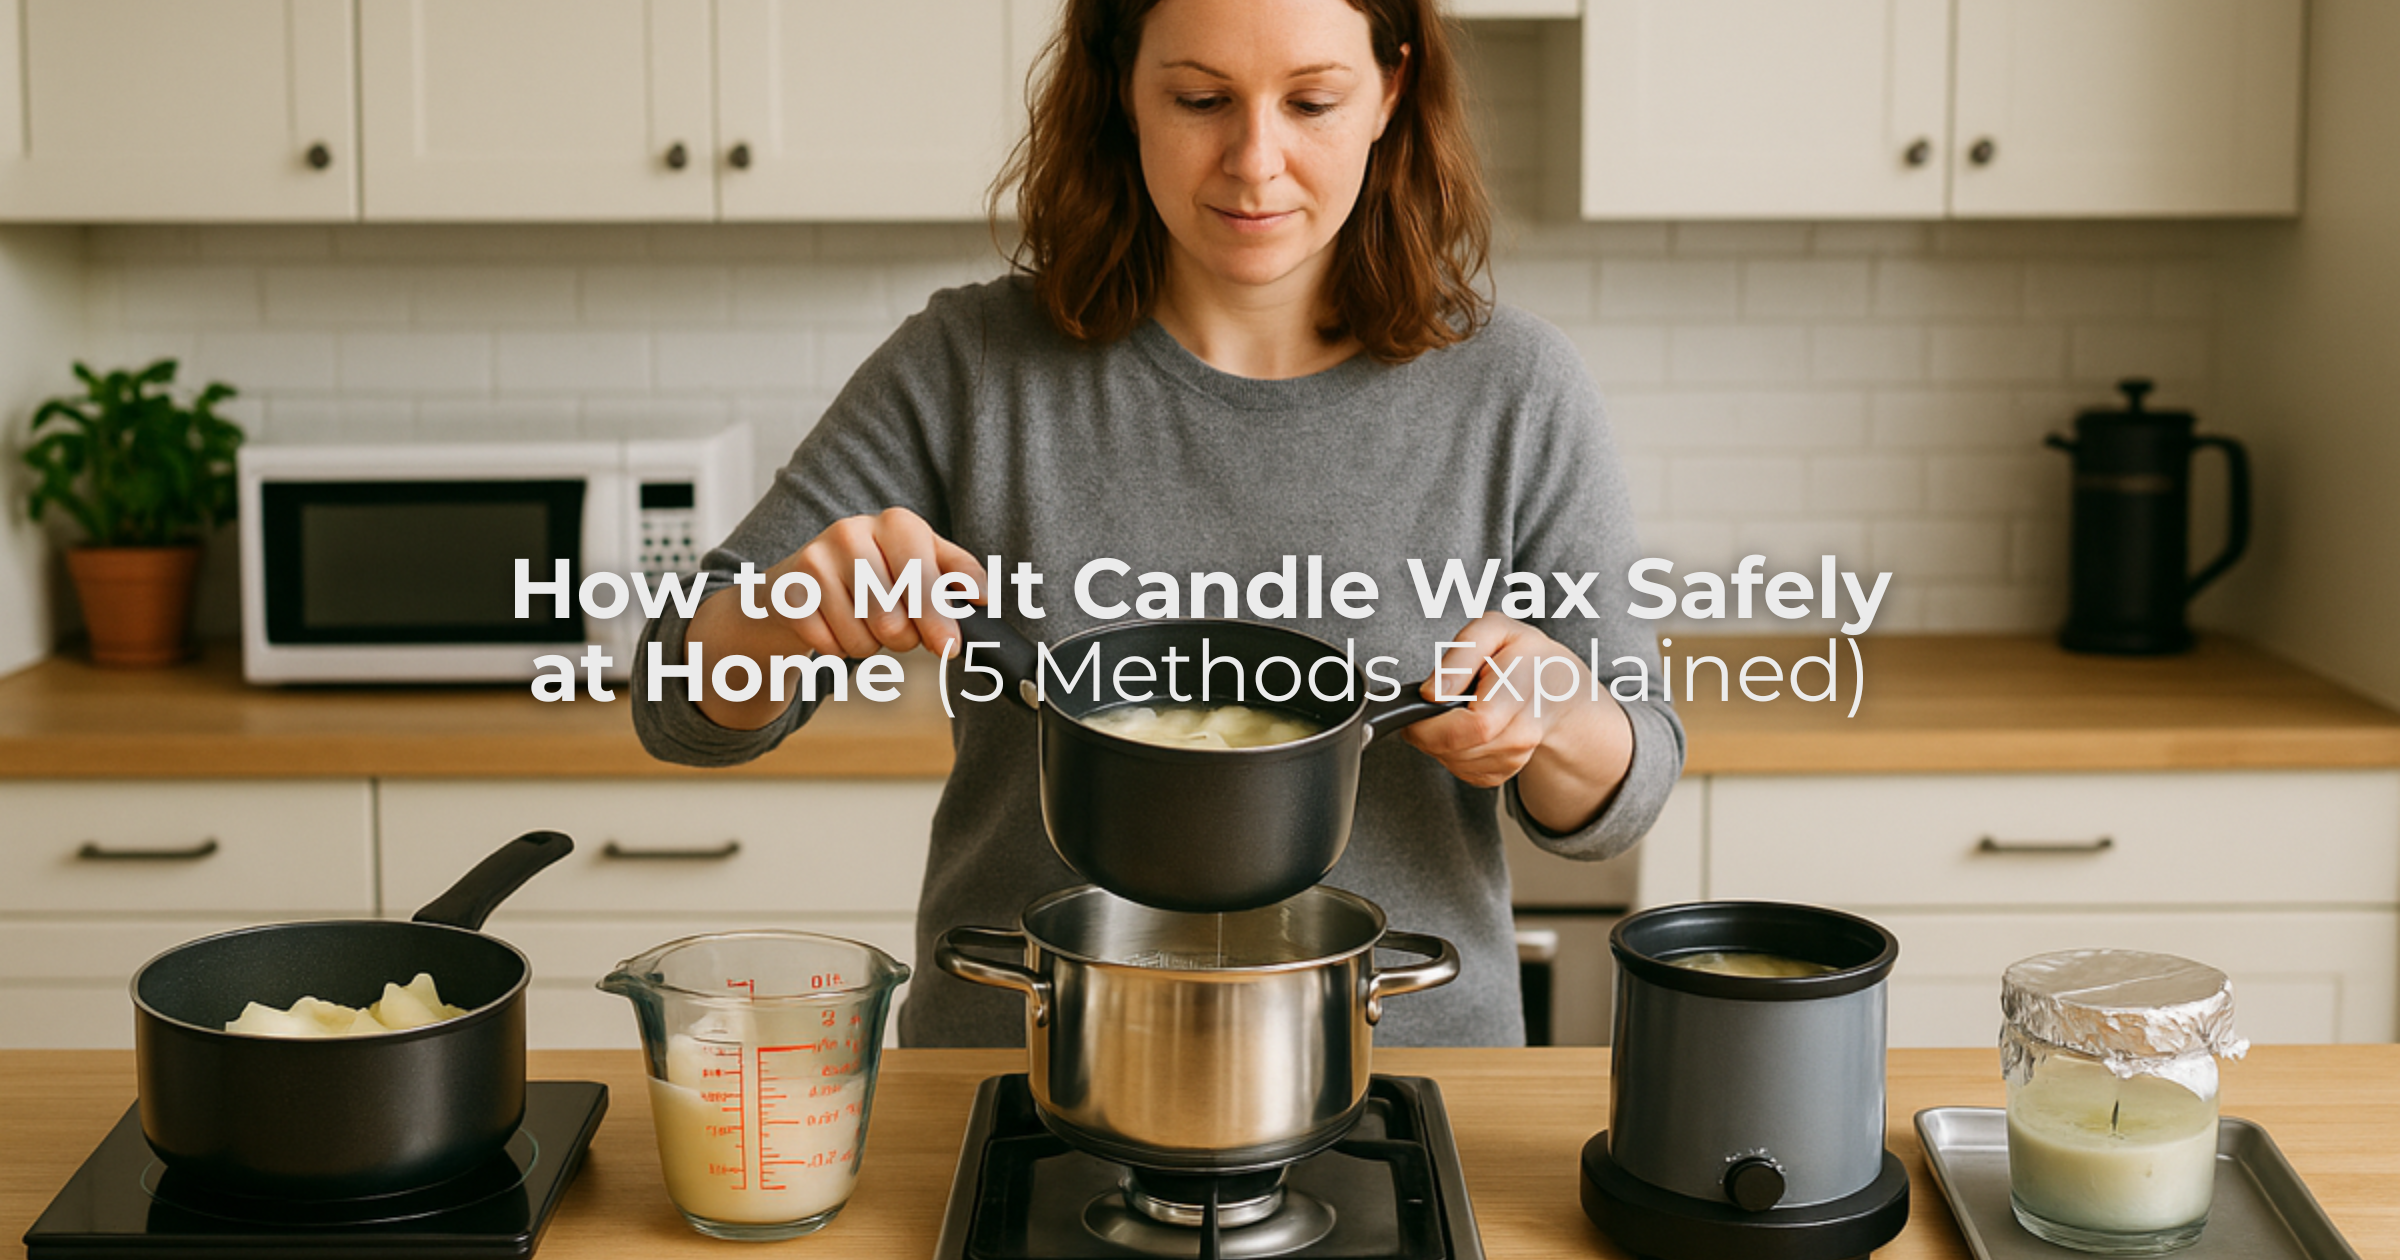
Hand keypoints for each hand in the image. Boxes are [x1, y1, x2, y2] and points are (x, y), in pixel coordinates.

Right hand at [766, 508, 987, 657]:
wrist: (800, 581)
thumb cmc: (875, 572)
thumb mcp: (923, 560)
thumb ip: (957, 573)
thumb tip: (982, 596)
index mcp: (896, 523)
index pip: (923, 576)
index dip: (938, 616)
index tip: (950, 647)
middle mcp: (852, 532)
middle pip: (893, 619)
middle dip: (904, 639)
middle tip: (900, 631)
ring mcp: (815, 560)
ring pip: (863, 639)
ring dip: (871, 645)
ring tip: (863, 621)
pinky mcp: (789, 592)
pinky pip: (830, 647)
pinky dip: (839, 649)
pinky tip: (834, 623)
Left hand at [1399, 612, 1634, 831]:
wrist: (1559, 689)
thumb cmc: (1524, 657)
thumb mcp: (1494, 631)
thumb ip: (1461, 655)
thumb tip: (1432, 693)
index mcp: (1524, 687)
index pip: (1477, 725)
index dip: (1436, 722)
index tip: (1423, 703)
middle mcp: (1526, 728)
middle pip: (1460, 749)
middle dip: (1429, 731)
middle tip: (1429, 706)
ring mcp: (1518, 755)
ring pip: (1457, 764)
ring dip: (1438, 743)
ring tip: (1450, 712)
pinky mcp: (1505, 772)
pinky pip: (1464, 772)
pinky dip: (1451, 754)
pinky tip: (1463, 729)